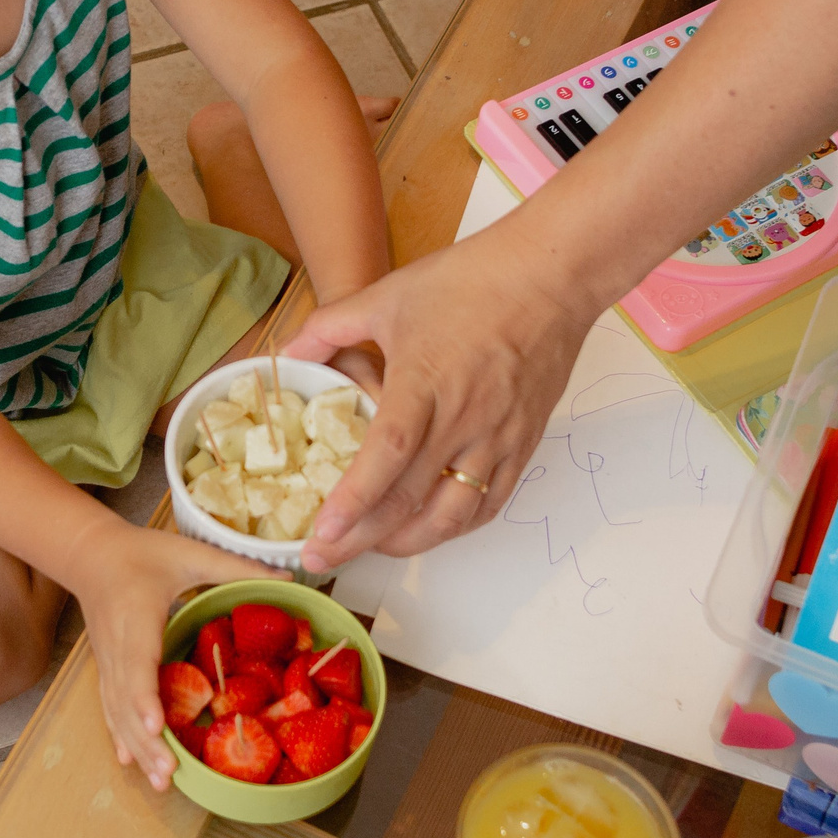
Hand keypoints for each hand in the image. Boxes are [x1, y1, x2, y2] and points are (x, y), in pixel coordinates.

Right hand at [68, 517, 275, 790]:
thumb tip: (287, 575)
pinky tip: (130, 762)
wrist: (90, 553)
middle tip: (169, 775)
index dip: (145, 699)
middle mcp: (117, 647)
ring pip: (117, 712)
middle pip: (126, 702)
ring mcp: (108, 661)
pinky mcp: (107, 668)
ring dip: (137, 747)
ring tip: (160, 781)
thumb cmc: (141, 552)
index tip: (157, 727)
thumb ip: (236, 567)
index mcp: (137, 619)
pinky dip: (121, 736)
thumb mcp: (190, 554)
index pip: (137, 665)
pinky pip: (111, 707)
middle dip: (147, 741)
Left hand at [284, 227, 593, 570]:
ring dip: (407, 543)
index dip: (353, 500)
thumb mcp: (387, 295)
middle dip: (361, 539)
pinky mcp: (523, 445)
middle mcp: (464, 419)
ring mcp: (498, 438)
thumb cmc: (470, 281)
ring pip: (452, 515)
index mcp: (424, 381)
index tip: (322, 532)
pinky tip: (426, 530)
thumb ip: (330, 327)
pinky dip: (454, 527)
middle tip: (322, 559)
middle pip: (410, 499)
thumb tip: (287, 354)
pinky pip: (489, 504)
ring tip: (370, 550)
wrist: (550, 277)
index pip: (387, 455)